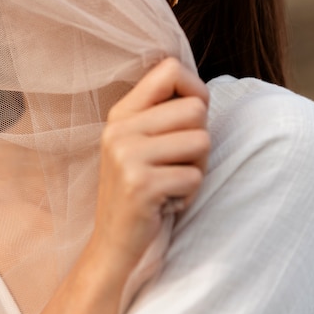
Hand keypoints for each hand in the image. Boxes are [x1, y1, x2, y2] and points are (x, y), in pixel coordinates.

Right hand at [90, 57, 209, 273]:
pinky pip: (194, 177)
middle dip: (199, 140)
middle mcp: (120, 129)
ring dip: (197, 168)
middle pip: (196, 109)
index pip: (170, 70)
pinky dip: (189, 194)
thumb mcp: (141, 143)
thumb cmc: (140, 189)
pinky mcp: (141, 184)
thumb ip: (164, 114)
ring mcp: (127, 156)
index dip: (196, 89)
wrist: (112, 243)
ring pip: (201, 141)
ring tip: (171, 182)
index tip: (193, 117)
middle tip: (178, 164)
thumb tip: (201, 93)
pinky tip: (166, 202)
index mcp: (122, 113)